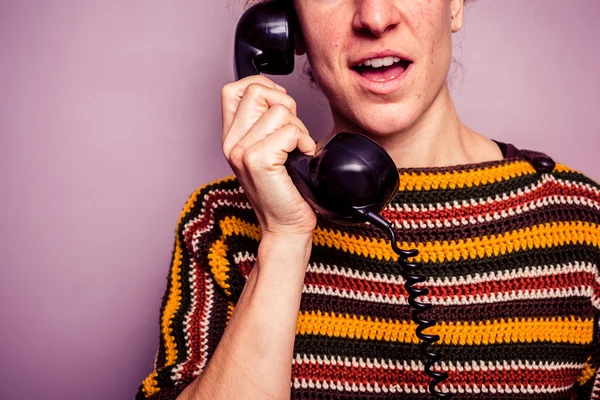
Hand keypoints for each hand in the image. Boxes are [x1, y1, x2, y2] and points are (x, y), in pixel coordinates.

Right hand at [221, 75, 316, 236]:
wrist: (286, 227)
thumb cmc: (284, 191)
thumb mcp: (268, 150)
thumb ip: (264, 123)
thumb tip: (278, 94)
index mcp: (231, 137)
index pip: (234, 88)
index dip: (261, 86)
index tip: (280, 106)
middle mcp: (231, 142)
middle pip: (257, 90)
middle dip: (285, 105)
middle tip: (292, 133)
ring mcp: (241, 151)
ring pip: (279, 110)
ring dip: (298, 128)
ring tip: (296, 151)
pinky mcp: (258, 161)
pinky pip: (290, 131)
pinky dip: (304, 142)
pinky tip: (301, 158)